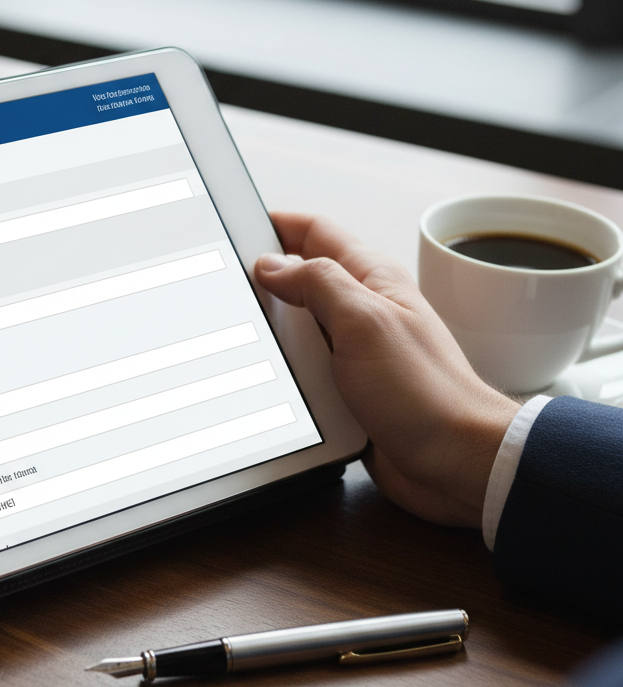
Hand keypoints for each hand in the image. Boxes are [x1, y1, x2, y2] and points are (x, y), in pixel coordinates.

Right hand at [254, 213, 519, 527]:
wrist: (453, 462)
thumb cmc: (424, 392)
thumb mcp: (363, 321)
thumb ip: (317, 283)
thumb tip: (271, 264)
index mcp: (372, 279)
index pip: (315, 231)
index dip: (276, 225)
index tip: (238, 227)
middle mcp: (362, 311)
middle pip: (300, 280)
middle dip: (265, 284)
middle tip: (232, 293)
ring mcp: (355, 352)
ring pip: (297, 331)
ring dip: (275, 339)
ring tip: (253, 344)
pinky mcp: (348, 391)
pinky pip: (304, 374)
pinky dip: (287, 378)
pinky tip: (273, 385)